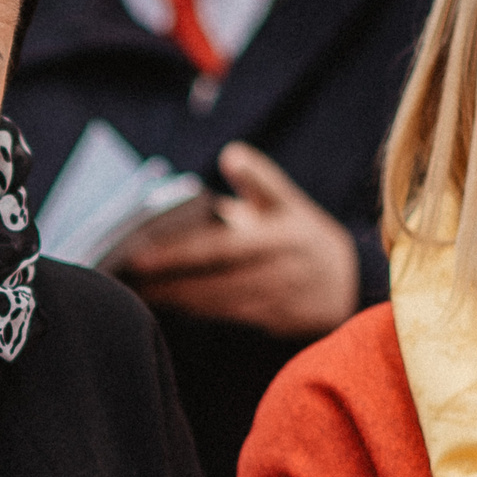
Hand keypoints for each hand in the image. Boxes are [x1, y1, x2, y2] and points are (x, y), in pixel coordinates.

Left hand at [118, 143, 359, 336]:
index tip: (137, 256)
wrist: (353, 283)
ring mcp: (275, 299)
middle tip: (123, 279)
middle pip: (208, 281)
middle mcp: (275, 271)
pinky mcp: (273, 322)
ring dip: (172, 299)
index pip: (216, 248)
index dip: (175, 255)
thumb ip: (258, 179)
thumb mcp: (289, 202)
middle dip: (163, 282)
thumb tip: (230, 154)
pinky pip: (225, 318)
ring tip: (135, 292)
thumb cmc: (304, 236)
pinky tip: (166, 305)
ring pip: (213, 303)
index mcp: (275, 237)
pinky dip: (194, 312)